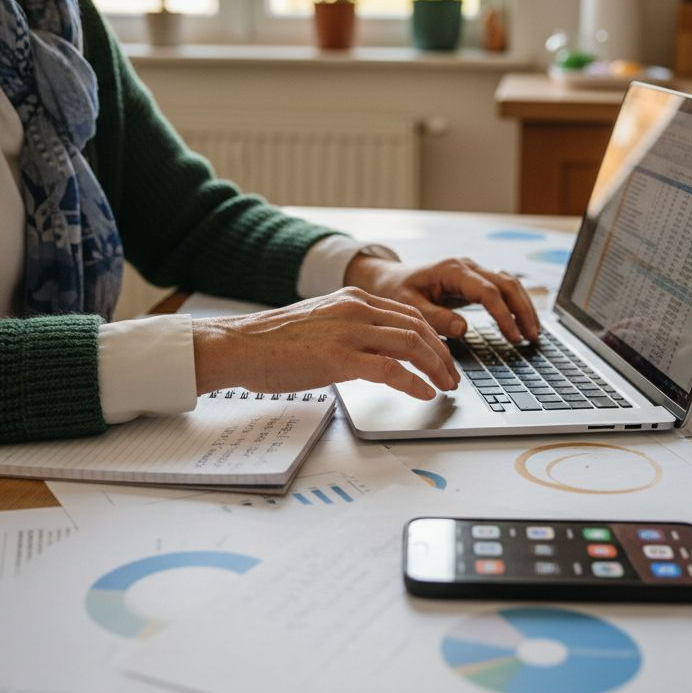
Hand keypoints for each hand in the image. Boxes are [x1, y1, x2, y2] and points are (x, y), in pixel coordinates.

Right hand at [191, 287, 458, 399]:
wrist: (239, 345)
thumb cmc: (272, 342)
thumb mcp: (319, 322)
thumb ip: (348, 329)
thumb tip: (371, 352)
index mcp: (352, 299)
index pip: (409, 314)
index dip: (433, 337)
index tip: (442, 357)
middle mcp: (355, 309)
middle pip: (418, 328)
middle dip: (442, 355)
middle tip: (452, 376)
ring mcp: (349, 332)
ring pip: (411, 345)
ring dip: (435, 368)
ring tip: (445, 387)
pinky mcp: (339, 358)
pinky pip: (391, 369)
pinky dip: (414, 382)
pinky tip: (424, 393)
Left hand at [343, 255, 540, 342]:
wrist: (389, 279)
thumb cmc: (395, 291)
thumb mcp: (408, 306)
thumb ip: (434, 317)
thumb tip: (463, 329)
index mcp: (452, 271)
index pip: (488, 292)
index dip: (503, 315)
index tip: (513, 337)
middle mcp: (467, 267)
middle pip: (507, 284)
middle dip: (523, 310)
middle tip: (532, 337)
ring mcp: (473, 272)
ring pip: (510, 284)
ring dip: (524, 307)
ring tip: (533, 334)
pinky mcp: (475, 282)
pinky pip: (502, 290)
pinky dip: (515, 305)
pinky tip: (521, 324)